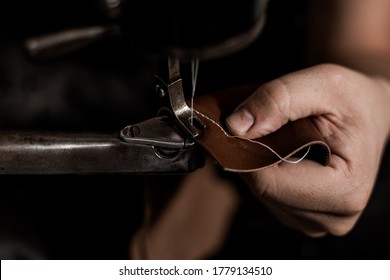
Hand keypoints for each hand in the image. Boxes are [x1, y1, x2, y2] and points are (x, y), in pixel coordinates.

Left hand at [225, 63, 389, 236]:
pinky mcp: (303, 215)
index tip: (239, 122)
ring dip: (258, 160)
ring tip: (279, 134)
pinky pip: (267, 194)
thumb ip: (278, 99)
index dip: (247, 151)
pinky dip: (264, 168)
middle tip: (261, 121)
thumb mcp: (322, 83)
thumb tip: (235, 126)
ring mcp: (315, 222)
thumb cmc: (352, 100)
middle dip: (252, 153)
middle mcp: (331, 218)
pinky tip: (280, 149)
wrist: (370, 114)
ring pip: (260, 192)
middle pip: (261, 189)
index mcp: (344, 191)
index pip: (268, 183)